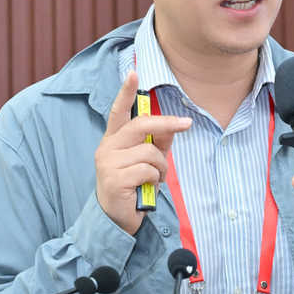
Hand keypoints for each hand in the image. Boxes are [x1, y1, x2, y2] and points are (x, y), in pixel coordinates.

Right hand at [95, 69, 191, 235]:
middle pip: (140, 125)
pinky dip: (155, 179)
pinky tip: (147, 188)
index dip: (125, 92)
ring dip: (160, 167)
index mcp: (113, 140)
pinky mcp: (114, 179)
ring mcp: (108, 163)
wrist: (115, 220)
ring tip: (155, 179)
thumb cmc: (133, 187)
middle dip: (166, 124)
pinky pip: (147, 170)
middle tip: (186, 124)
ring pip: (149, 151)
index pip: (118, 111)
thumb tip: (174, 125)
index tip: (133, 73)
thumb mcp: (147, 161)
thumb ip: (157, 142)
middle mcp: (107, 147)